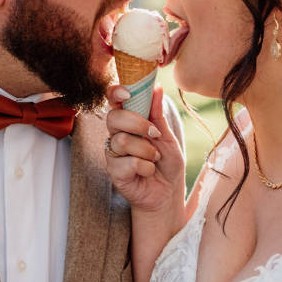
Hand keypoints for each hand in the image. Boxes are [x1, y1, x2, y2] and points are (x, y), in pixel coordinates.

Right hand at [104, 85, 184, 213]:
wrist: (168, 193)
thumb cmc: (166, 163)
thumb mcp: (166, 136)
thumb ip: (158, 115)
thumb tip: (157, 88)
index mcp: (128, 122)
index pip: (114, 101)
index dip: (115, 93)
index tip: (127, 93)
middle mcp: (117, 135)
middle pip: (113, 118)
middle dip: (137, 124)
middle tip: (154, 134)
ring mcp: (113, 153)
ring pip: (121, 141)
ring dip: (146, 150)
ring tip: (155, 158)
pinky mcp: (114, 172)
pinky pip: (127, 162)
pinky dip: (145, 167)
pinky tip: (148, 171)